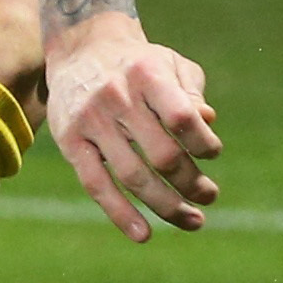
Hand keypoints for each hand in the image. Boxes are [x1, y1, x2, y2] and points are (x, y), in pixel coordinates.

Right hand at [41, 16, 221, 238]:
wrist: (81, 48)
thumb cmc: (139, 63)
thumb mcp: (170, 64)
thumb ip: (191, 93)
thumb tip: (208, 124)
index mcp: (148, 74)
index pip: (182, 117)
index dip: (203, 143)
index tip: (212, 154)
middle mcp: (119, 97)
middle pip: (162, 154)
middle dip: (191, 182)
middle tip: (210, 196)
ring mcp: (92, 121)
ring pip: (133, 176)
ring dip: (167, 206)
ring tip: (193, 220)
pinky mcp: (70, 142)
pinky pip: (96, 185)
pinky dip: (121, 214)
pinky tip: (144, 234)